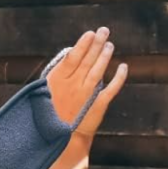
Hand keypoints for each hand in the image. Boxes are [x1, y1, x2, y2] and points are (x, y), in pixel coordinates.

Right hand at [45, 27, 127, 142]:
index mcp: (58, 80)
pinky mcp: (98, 104)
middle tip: (104, 30)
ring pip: (98, 70)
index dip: (82, 44)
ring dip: (105, 56)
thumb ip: (58, 73)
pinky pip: (112, 88)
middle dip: (96, 44)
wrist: (57, 138)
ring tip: (110, 44)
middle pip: (88, 60)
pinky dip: (119, 77)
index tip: (89, 33)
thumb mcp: (43, 92)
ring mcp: (87, 94)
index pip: (73, 57)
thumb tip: (71, 54)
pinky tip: (123, 67)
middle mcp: (73, 84)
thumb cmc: (46, 113)